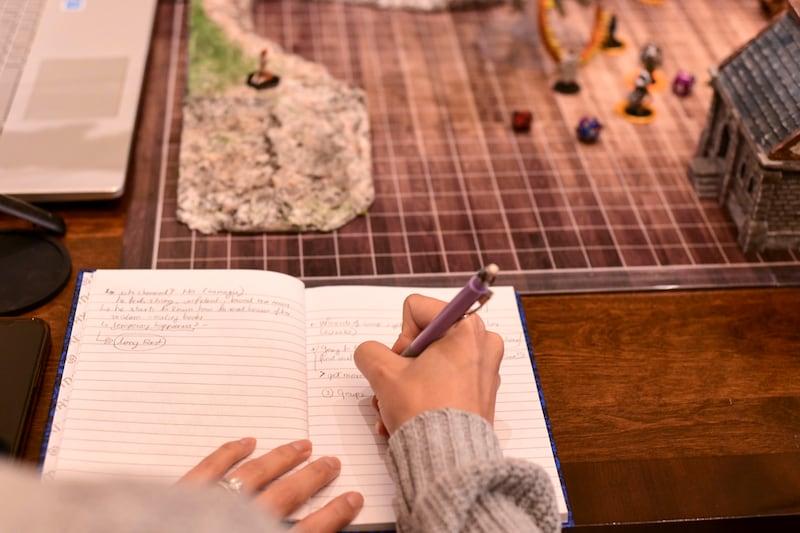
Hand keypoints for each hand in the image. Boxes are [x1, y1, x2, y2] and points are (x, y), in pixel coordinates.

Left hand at [179, 437, 362, 532]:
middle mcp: (242, 523)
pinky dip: (232, 452)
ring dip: (281, 458)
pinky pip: (212, 467)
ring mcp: (211, 507)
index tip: (352, 498)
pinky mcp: (182, 495)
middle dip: (314, 477)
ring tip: (301, 446)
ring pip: (255, 474)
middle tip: (331, 462)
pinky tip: (247, 442)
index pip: (312, 530)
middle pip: (288, 494)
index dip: (335, 513)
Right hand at [354, 294, 503, 435]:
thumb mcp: (383, 374)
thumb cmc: (424, 413)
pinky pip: (443, 382)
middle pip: (423, 338)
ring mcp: (484, 369)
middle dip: (401, 367)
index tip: (402, 363)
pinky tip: (406, 419)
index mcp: (466, 327)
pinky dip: (423, 397)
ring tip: (394, 411)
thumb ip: (369, 351)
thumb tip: (372, 354)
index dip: (399, 337)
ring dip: (405, 386)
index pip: (416, 309)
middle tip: (397, 389)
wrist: (449, 461)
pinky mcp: (481, 392)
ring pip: (429, 363)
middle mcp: (482, 343)